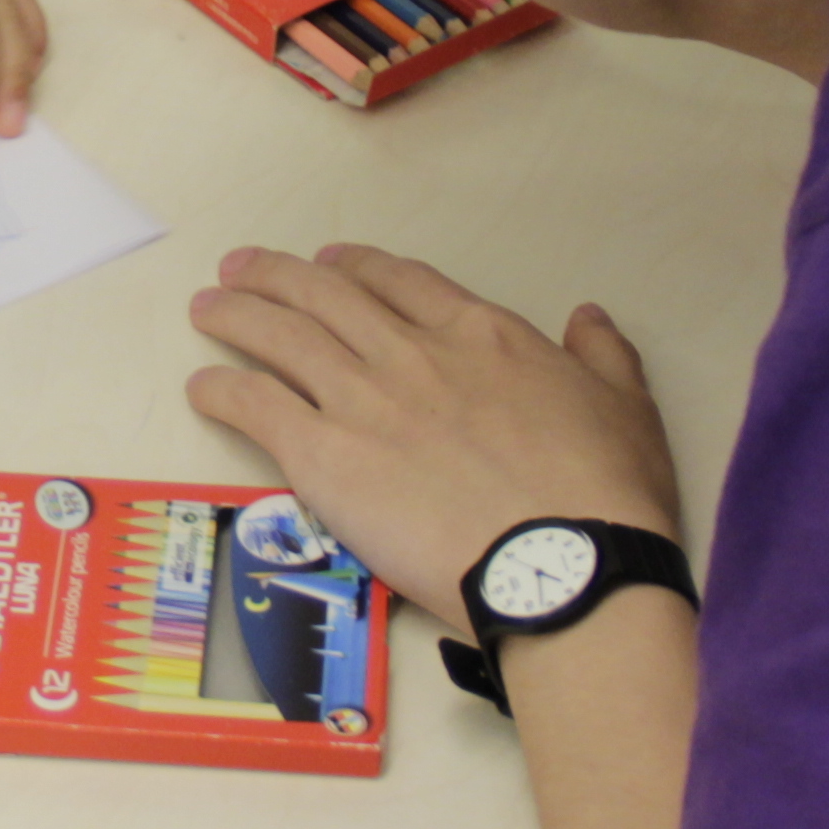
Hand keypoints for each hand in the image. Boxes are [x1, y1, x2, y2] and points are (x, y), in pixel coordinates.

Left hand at [184, 244, 683, 629]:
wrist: (561, 564)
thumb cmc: (603, 496)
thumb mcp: (626, 407)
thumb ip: (603, 356)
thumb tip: (590, 319)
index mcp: (482, 335)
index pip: (402, 282)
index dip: (358, 268)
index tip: (330, 264)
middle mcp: (412, 353)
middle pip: (326, 296)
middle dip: (276, 276)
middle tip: (241, 269)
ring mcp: (363, 400)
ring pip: (281, 337)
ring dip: (237, 316)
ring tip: (206, 308)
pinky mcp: (324, 456)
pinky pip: (256, 406)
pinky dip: (223, 390)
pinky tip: (203, 386)